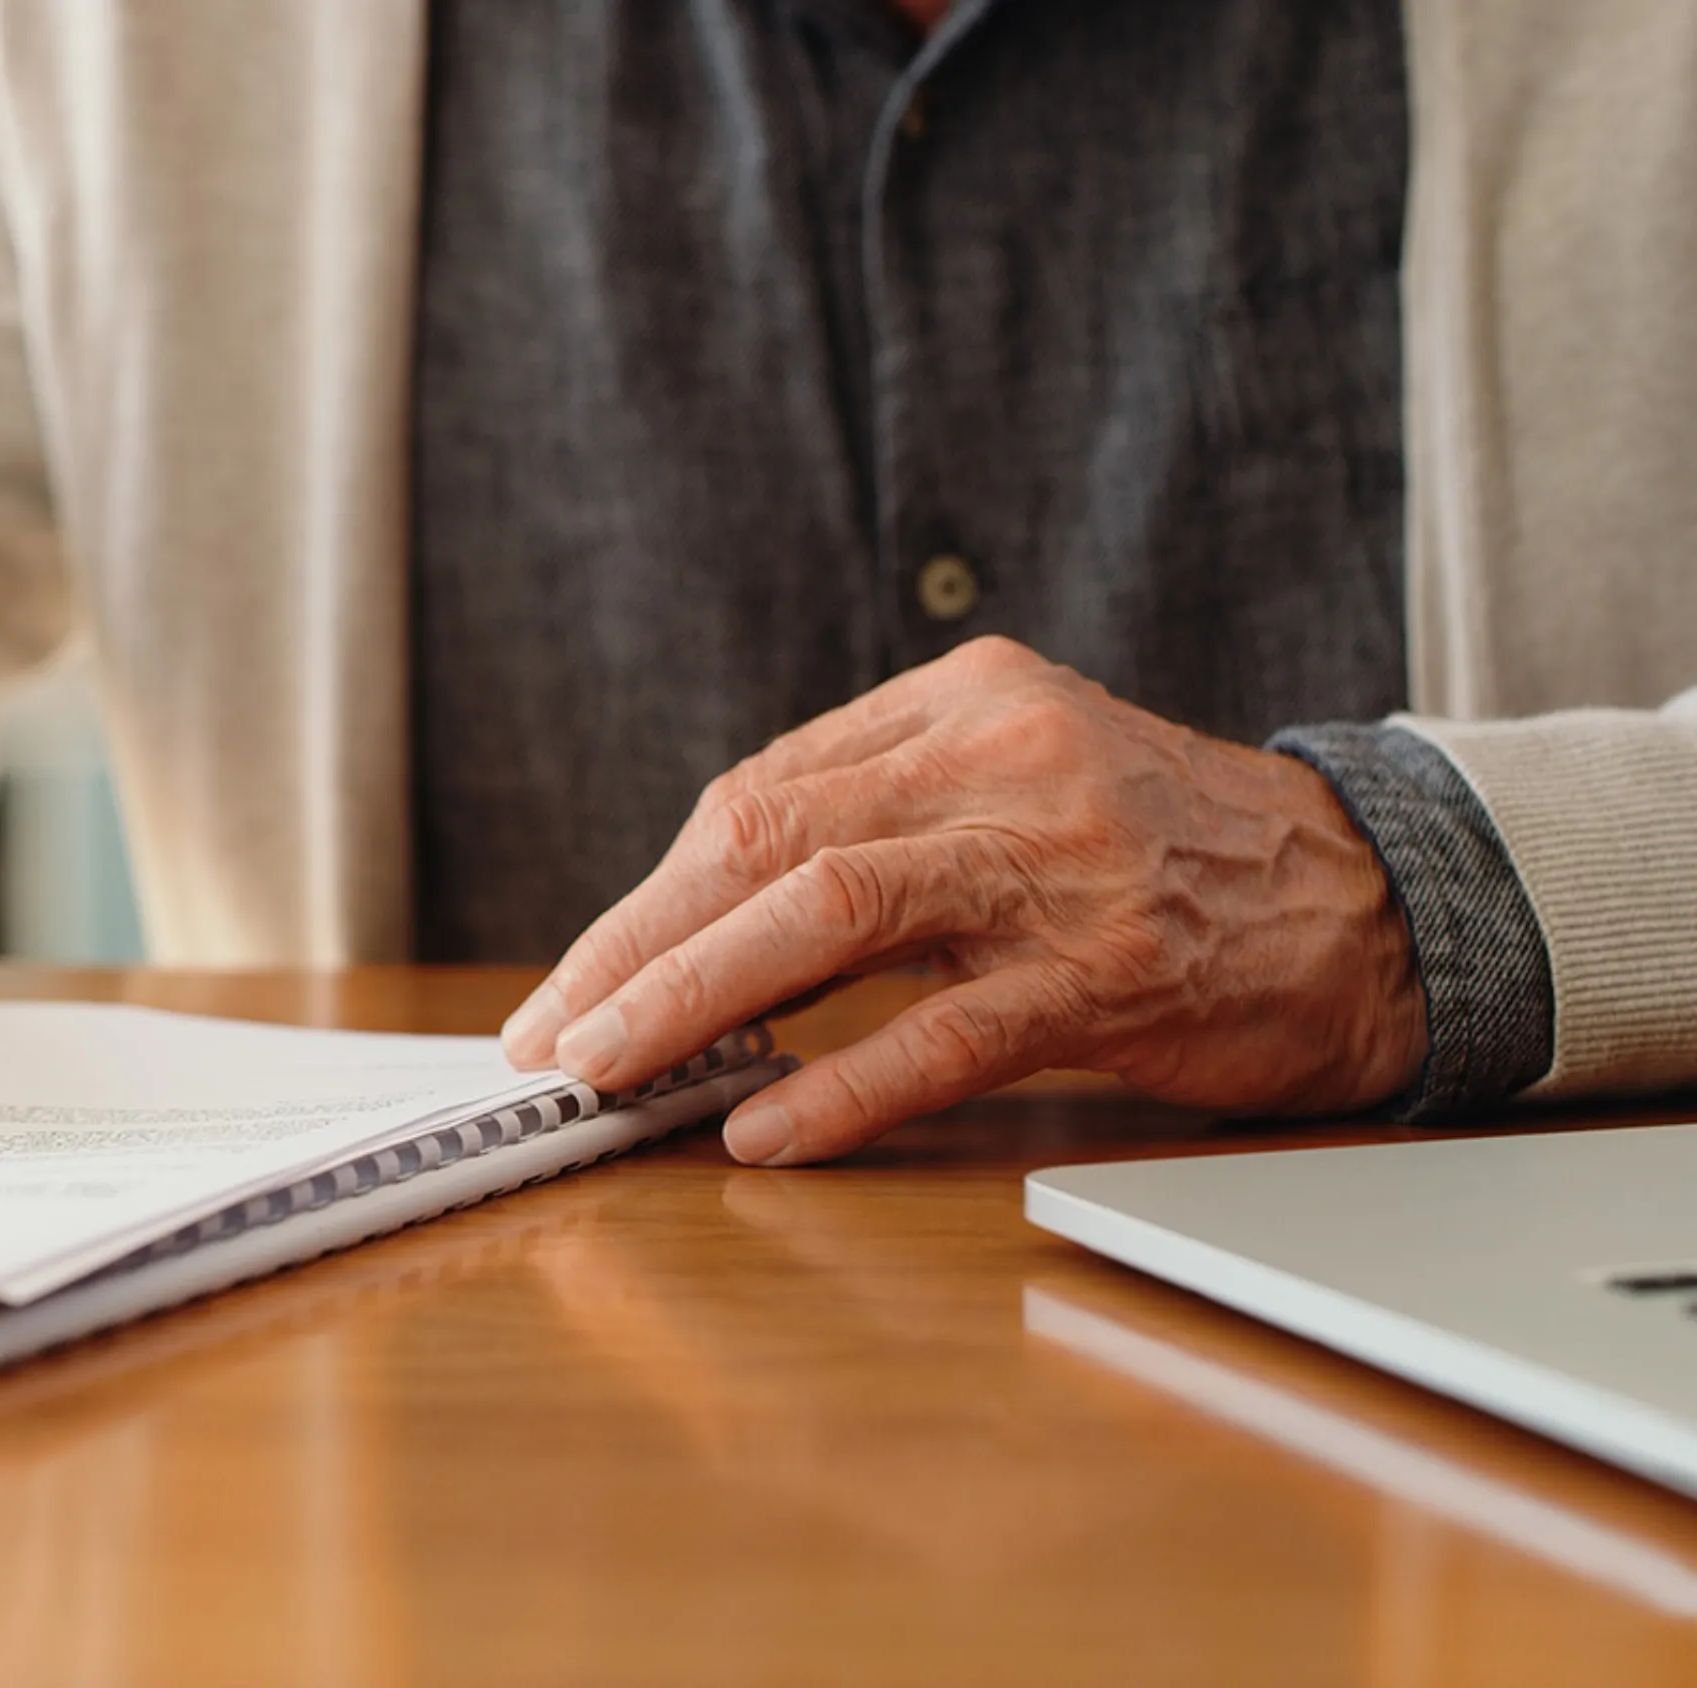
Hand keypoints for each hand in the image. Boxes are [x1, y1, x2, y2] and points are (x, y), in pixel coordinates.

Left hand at [500, 637, 1426, 1164]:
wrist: (1372, 899)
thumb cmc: (1160, 854)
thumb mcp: (1017, 780)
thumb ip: (877, 818)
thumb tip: (692, 923)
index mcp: (964, 699)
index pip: (759, 794)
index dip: (648, 898)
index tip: (575, 980)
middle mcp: (1004, 758)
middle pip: (765, 839)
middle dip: (635, 946)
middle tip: (552, 1036)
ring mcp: (1061, 865)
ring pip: (829, 915)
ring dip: (693, 998)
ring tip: (609, 1070)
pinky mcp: (1113, 972)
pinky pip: (946, 1031)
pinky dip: (839, 1082)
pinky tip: (761, 1128)